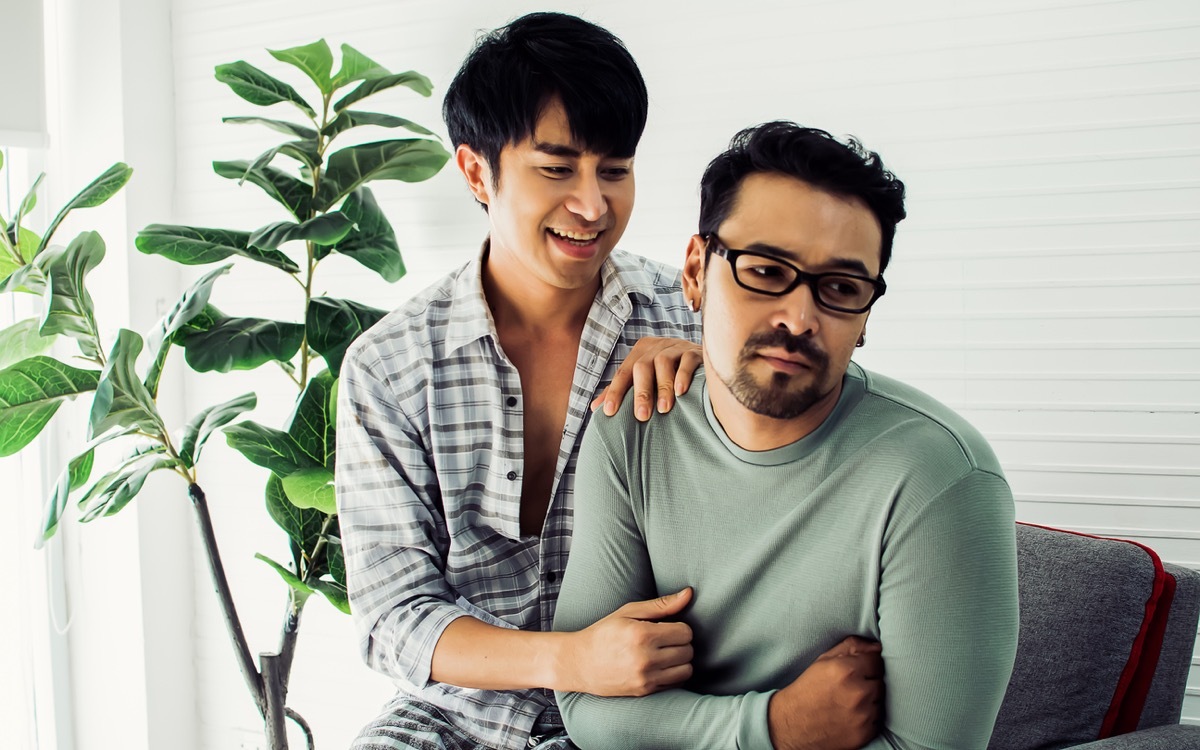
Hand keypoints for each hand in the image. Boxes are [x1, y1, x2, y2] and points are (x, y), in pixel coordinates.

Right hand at [559, 588, 694, 695]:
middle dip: (680, 643)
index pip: (685, 632)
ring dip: (680, 660)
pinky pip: (675, 683)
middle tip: (664, 640)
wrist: (580, 663)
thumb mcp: (629, 612)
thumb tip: (689, 593)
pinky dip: (672, 674)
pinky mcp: (645, 691)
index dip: (679, 627)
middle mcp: (645, 658)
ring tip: (664, 653)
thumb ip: (662, 604)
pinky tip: (659, 666)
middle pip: (688, 651)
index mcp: (642, 634)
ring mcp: (645, 678)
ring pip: (686, 669)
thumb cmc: (604, 633)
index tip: (667, 627)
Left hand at [591, 337, 702, 420]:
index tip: (609, 412)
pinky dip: (683, 376)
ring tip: (664, 409)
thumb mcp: (645, 379)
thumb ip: (622, 390)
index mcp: (640, 353)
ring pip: (663, 363)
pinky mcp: (694, 351)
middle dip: (641, 392)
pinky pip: (687, 361)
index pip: (623, 373)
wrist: (703, 356)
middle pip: (642, 367)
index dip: (615, 392)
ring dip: (663, 387)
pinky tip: (681, 392)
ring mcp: (675, 347)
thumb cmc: (668, 373)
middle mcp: (655, 347)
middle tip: (642, 416)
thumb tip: (595, 408)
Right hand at [768, 636, 883, 749]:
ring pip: (881, 701)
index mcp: (846, 670)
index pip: (877, 659)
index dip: (867, 663)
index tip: (859, 669)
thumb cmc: (808, 689)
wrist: (792, 724)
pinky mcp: (864, 733)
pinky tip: (851, 715)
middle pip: (881, 680)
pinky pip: (878, 720)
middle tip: (851, 687)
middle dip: (869, 681)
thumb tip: (877, 646)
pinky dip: (869, 717)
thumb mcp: (823, 661)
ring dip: (870, 700)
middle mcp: (858, 693)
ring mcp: (863, 716)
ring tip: (850, 701)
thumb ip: (852, 647)